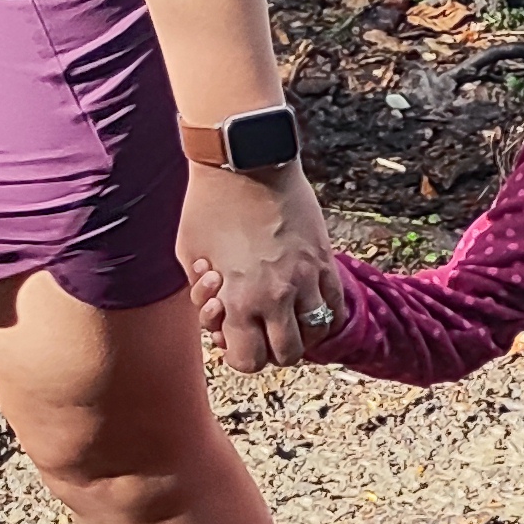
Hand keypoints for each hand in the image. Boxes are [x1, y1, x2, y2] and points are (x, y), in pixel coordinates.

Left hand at [181, 164, 338, 372]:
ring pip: (317, 333)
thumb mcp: (189, 256)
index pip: (249, 360)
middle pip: (287, 354)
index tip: (234, 338)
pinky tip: (306, 300)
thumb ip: (206, 294)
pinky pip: (335, 304)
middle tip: (261, 330)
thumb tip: (221, 312)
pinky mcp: (324, 260)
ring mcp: (306, 278)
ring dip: (301, 331)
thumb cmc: (207, 206)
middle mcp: (276, 297)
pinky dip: (322, 311)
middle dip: (272, 350)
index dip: (240, 355)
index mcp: (238, 300)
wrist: (244, 163)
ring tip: (285, 314)